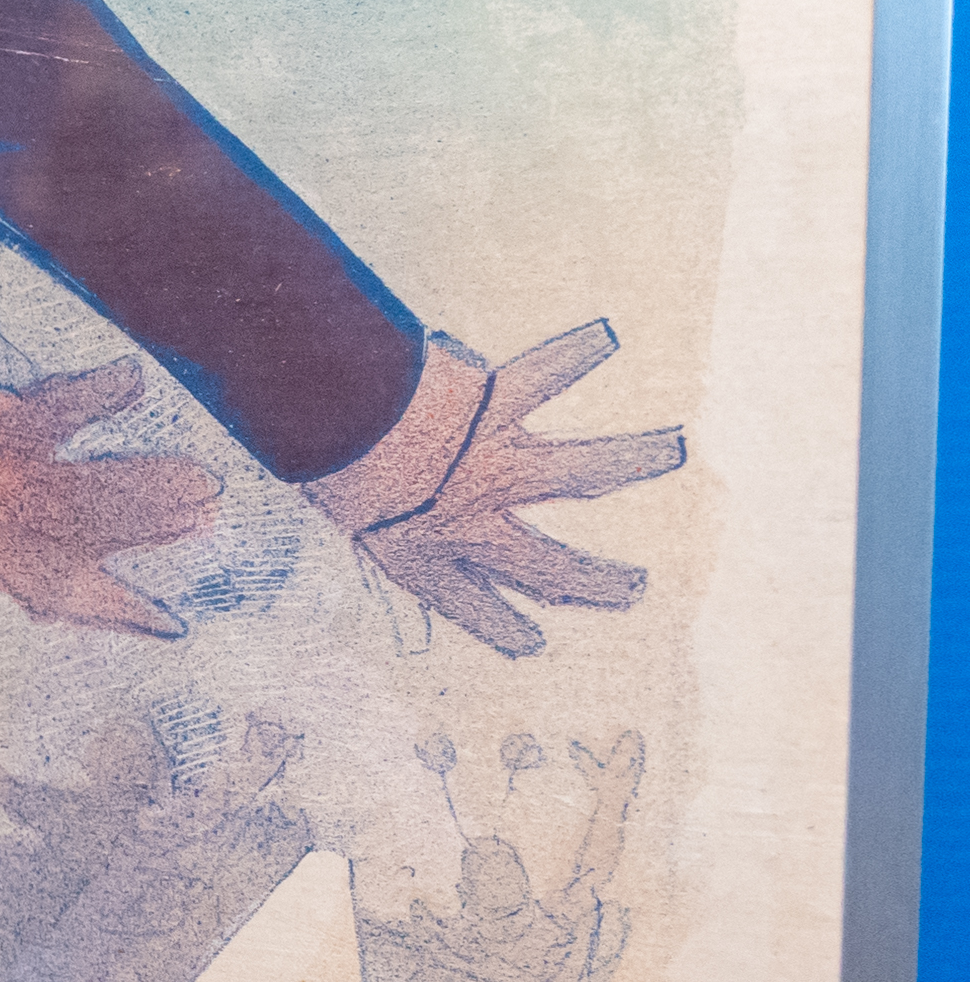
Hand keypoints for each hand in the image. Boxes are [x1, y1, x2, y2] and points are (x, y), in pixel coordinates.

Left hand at [315, 322, 683, 655]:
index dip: (501, 626)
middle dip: (592, 583)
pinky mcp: (498, 410)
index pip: (469, 605)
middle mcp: (470, 522)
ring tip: (672, 451)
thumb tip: (309, 463)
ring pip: (579, 472)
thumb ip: (351, 493)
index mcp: (420, 558)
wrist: (333, 423)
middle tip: (631, 590)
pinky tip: (605, 336)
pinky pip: (544, 374)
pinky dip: (575, 352)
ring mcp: (494, 467)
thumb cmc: (313, 458)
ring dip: (631, 459)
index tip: (530, 645)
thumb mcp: (327, 501)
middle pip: (545, 566)